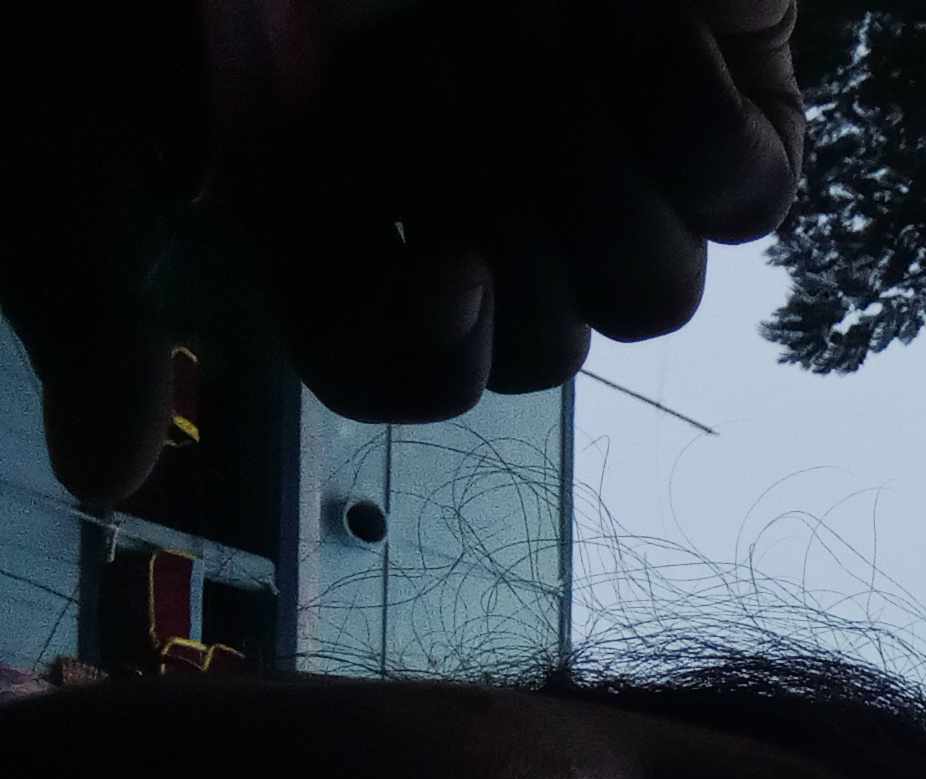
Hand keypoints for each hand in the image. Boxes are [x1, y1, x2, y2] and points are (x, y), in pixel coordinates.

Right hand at [4, 0, 802, 504]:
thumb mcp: (68, 95)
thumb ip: (78, 289)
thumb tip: (106, 479)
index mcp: (337, 209)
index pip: (402, 377)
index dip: (429, 356)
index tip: (444, 264)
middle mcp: (469, 190)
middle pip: (544, 349)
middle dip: (516, 229)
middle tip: (454, 73)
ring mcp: (593, 144)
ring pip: (656, 295)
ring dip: (604, 190)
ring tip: (537, 51)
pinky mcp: (708, 91)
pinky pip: (750, 195)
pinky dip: (701, 127)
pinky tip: (643, 28)